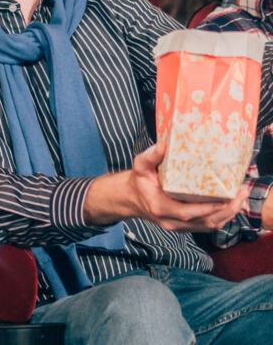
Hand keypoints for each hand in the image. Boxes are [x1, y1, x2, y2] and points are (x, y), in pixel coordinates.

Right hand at [124, 142, 243, 230]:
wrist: (131, 198)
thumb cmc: (139, 181)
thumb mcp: (141, 166)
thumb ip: (150, 156)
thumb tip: (164, 145)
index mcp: (160, 207)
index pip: (187, 212)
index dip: (208, 208)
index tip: (226, 198)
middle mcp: (170, 221)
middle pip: (204, 221)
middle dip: (226, 210)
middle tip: (241, 194)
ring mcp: (177, 227)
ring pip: (208, 226)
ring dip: (227, 215)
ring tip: (240, 198)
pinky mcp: (184, 227)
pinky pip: (206, 226)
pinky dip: (221, 217)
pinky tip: (231, 206)